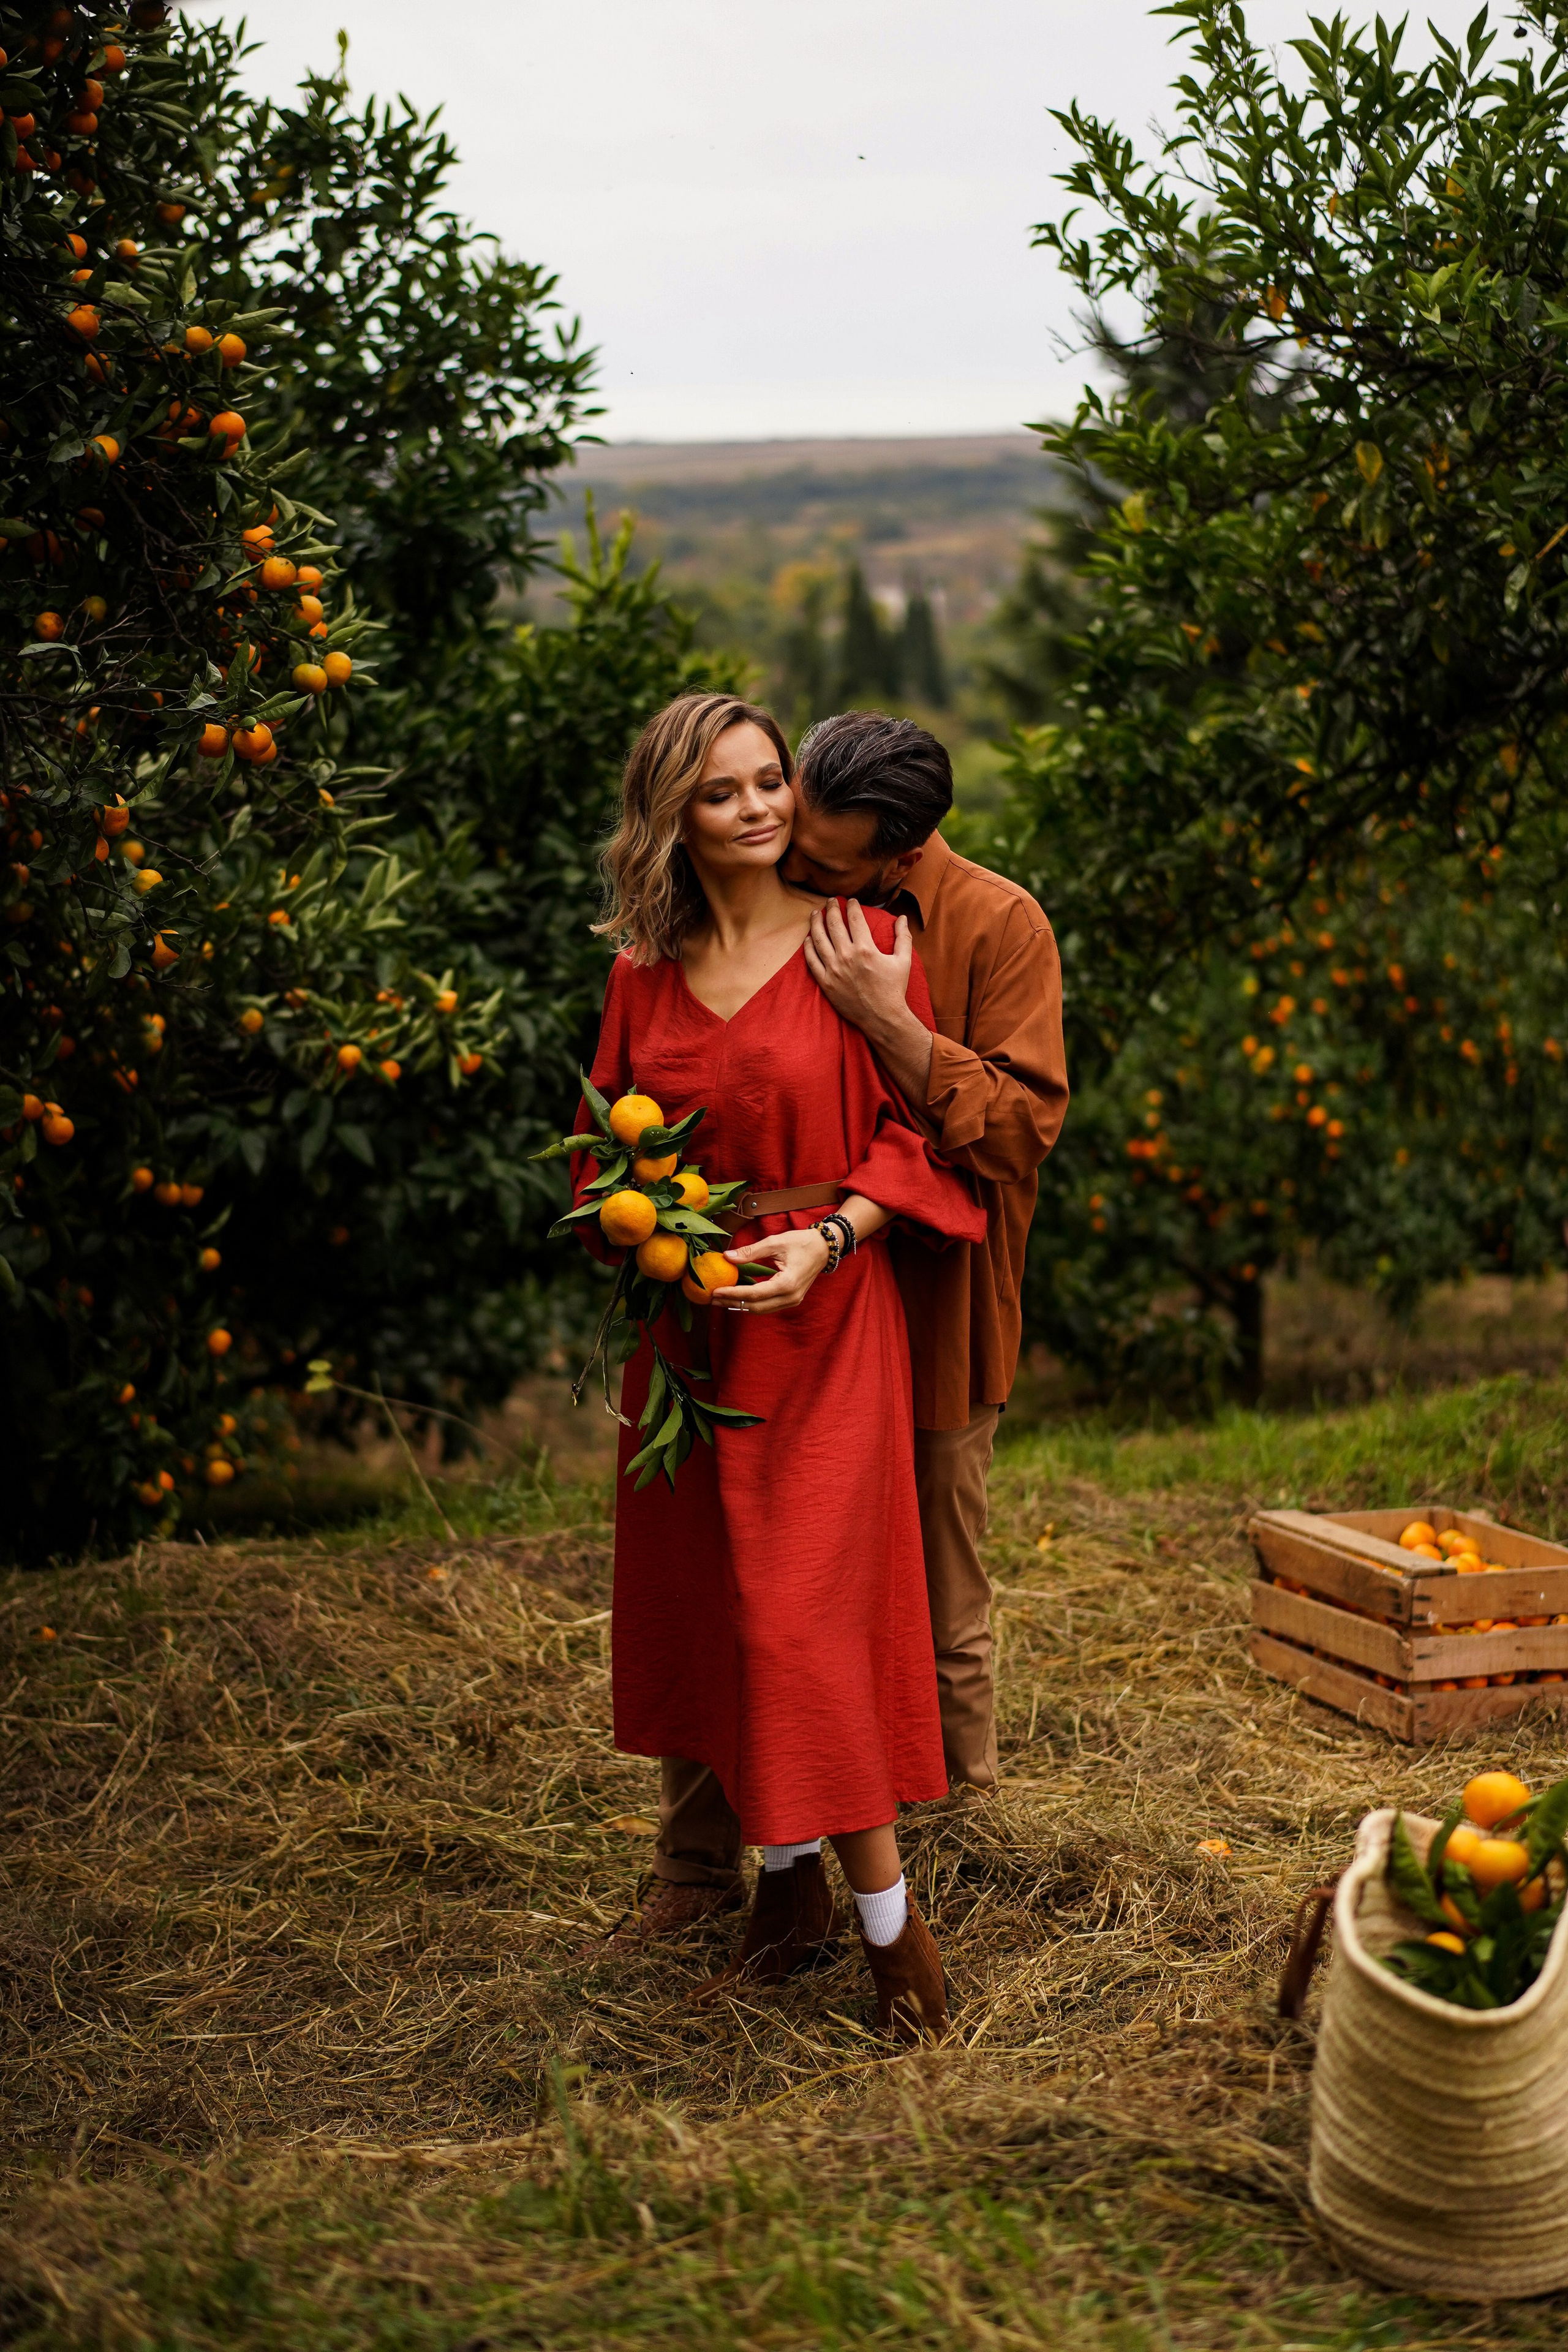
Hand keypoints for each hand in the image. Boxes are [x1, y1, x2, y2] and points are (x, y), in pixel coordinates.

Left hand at [721, 1226, 830, 1314]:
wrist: (824, 1248)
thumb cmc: (801, 1242)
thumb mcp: (775, 1243)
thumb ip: (750, 1251)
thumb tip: (727, 1256)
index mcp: (787, 1283)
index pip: (753, 1294)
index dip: (732, 1294)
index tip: (715, 1291)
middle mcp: (790, 1297)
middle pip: (755, 1307)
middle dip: (732, 1303)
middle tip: (712, 1298)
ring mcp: (793, 1301)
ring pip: (761, 1310)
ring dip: (740, 1305)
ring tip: (722, 1299)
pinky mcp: (792, 1300)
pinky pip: (768, 1306)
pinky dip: (752, 1303)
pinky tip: (739, 1297)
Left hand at [804, 899, 911, 1043]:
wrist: (882, 1018)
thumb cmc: (894, 989)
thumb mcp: (903, 961)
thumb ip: (902, 937)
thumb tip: (902, 917)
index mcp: (866, 949)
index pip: (855, 919)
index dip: (852, 906)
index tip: (850, 901)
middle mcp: (847, 956)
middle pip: (834, 924)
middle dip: (832, 908)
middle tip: (830, 901)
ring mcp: (834, 970)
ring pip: (819, 939)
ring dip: (816, 923)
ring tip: (815, 913)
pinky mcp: (826, 983)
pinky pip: (812, 961)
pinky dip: (808, 948)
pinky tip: (808, 939)